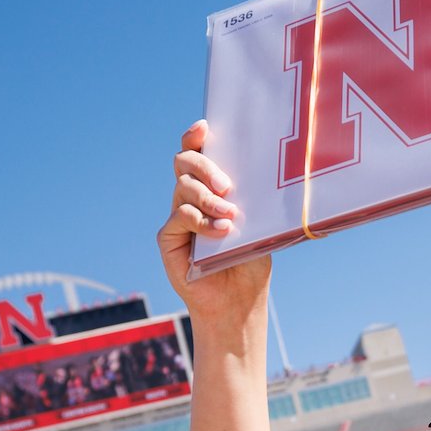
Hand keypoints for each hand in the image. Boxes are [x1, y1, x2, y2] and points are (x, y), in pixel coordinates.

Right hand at [157, 120, 272, 318]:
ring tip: (230, 216)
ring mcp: (178, 217)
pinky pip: (180, 216)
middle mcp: (191, 198)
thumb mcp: (259, 224)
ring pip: (183, 188)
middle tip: (227, 185)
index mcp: (212, 189)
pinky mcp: (169, 238)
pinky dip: (201, 221)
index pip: (198, 154)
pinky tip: (221, 232)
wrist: (238, 302)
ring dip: (208, 198)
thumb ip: (252, 199)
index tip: (204, 127)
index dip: (196, 138)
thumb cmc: (251, 262)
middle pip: (185, 163)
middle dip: (205, 166)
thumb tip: (261, 172)